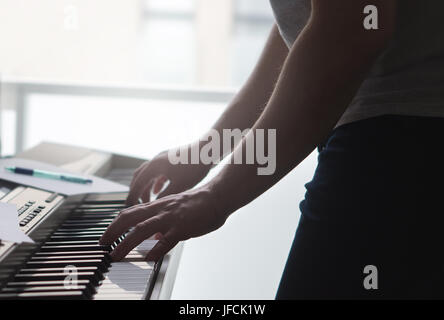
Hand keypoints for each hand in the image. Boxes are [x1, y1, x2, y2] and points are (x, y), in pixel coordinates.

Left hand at [99, 186, 226, 260]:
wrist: (217, 196)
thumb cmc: (199, 203)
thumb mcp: (176, 209)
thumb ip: (164, 221)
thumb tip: (155, 237)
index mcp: (158, 205)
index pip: (130, 212)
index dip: (115, 224)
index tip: (106, 236)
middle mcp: (161, 209)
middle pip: (130, 218)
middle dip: (113, 232)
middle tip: (103, 245)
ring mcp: (171, 218)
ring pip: (142, 229)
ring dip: (126, 243)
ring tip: (116, 255)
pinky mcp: (183, 227)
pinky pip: (167, 240)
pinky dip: (156, 250)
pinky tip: (149, 259)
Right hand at [126, 144, 211, 205]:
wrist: (207, 150)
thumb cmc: (194, 167)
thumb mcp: (180, 186)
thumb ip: (165, 197)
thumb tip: (153, 208)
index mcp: (154, 166)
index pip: (138, 183)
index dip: (132, 196)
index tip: (129, 207)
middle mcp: (156, 160)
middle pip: (139, 177)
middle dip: (136, 191)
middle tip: (136, 204)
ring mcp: (163, 158)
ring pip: (148, 174)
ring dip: (146, 186)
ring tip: (147, 199)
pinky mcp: (171, 159)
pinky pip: (158, 171)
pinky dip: (155, 181)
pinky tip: (159, 190)